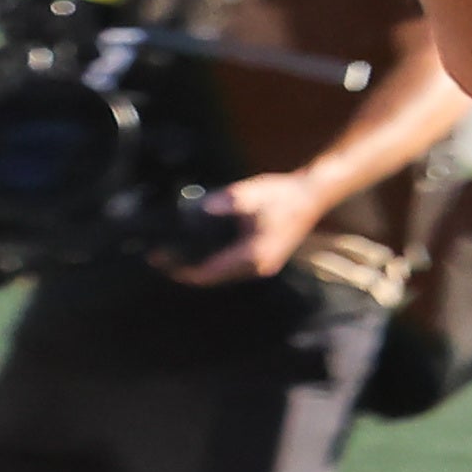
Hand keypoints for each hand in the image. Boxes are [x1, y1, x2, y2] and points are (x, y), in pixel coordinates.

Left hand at [161, 173, 328, 286]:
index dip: (181, 271)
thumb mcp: (254, 192)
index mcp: (252, 255)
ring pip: (220, 276)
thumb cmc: (283, 195)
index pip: (208, 273)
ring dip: (198, 269)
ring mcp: (261, 267)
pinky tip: (199, 251)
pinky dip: (211, 264)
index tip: (159, 260)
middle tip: (160, 256)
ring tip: (173, 255)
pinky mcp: (262, 261)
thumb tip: (202, 206)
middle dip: (185, 270)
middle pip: (212, 279)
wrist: (313, 196)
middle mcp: (256, 268)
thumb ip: (228, 201)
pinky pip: (229, 270)